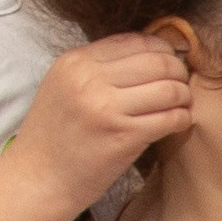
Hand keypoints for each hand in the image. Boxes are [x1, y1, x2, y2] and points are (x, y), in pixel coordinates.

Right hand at [12, 35, 192, 220]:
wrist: (37, 180)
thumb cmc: (55, 136)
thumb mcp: (64, 86)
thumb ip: (98, 66)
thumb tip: (149, 51)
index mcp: (76, 62)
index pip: (136, 40)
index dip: (162, 50)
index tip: (169, 64)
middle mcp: (89, 79)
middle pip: (158, 61)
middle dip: (178, 72)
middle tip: (181, 85)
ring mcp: (106, 108)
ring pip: (169, 89)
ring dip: (184, 96)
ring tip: (181, 105)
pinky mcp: (123, 136)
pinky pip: (170, 118)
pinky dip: (182, 119)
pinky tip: (177, 123)